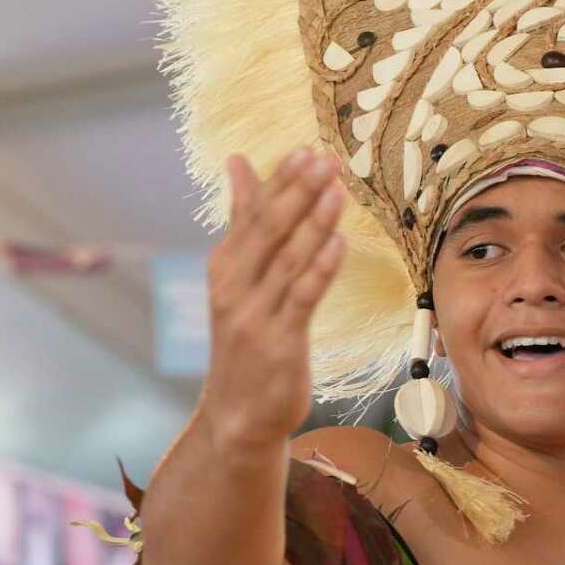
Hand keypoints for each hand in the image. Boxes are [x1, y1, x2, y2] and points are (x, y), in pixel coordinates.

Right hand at [200, 151, 347, 451]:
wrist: (237, 414)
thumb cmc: (246, 339)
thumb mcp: (239, 278)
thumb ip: (244, 223)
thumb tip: (239, 164)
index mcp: (225, 267)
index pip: (252, 214)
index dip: (279, 181)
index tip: (304, 149)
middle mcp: (234, 286)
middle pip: (268, 230)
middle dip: (296, 192)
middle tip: (323, 158)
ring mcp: (254, 314)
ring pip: (287, 259)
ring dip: (313, 222)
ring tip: (336, 188)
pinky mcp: (279, 341)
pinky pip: (302, 297)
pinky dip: (320, 267)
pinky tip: (339, 242)